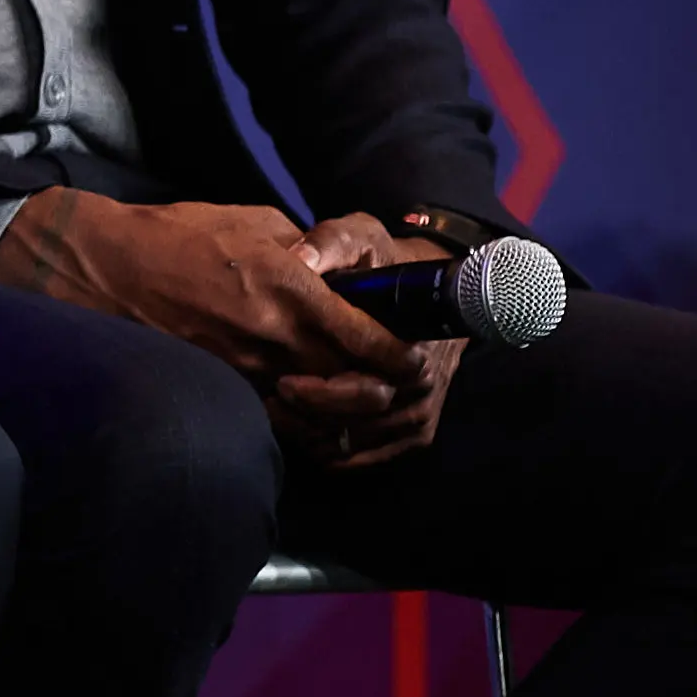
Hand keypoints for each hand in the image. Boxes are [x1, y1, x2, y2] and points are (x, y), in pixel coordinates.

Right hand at [0, 189, 425, 446]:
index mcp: (288, 288)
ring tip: (352, 398)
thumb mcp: (251, 222)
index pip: (368, 340)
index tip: (411, 358)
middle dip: (379, 387)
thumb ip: (304, 252)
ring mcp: (244, 367)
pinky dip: (297, 418)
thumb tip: (335, 274)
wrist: (100, 265)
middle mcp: (272, 335)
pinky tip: (301, 404)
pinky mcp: (218, 384)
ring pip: (317, 411)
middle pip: (353, 383)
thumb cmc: (175, 233)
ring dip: (341, 409)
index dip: (400, 357)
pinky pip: (275, 417)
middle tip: (392, 382)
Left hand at [288, 214, 464, 467]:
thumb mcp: (360, 239)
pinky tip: (297, 431)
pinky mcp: (412, 432)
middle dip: (311, 414)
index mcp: (415, 344)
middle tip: (271, 396)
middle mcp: (424, 386)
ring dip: (313, 436)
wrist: (422, 289)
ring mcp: (420, 413)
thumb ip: (330, 244)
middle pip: (362, 421)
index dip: (323, 390)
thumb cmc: (383, 263)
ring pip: (359, 444)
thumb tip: (299, 259)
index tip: (284, 380)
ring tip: (274, 411)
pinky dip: (328, 452)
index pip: (368, 386)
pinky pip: (365, 458)